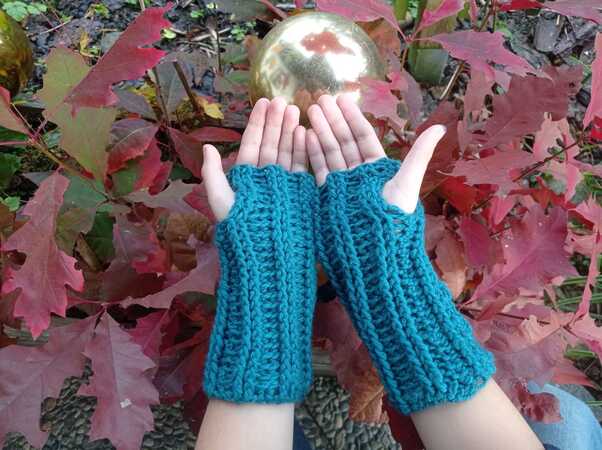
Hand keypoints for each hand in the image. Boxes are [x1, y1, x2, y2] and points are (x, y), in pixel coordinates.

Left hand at [201, 97, 307, 220]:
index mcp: (246, 176)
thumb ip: (213, 173)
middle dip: (276, 122)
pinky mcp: (299, 191)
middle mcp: (265, 177)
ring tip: (295, 110)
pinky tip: (306, 132)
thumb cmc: (240, 226)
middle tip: (282, 100)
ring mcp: (283, 183)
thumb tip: (207, 147)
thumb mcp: (221, 199)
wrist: (266, 251)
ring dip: (291, 131)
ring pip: (287, 151)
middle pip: (271, 143)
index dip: (257, 122)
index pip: (252, 143)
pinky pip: (300, 166)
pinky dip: (303, 150)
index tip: (263, 102)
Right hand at [306, 93, 445, 213]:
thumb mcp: (407, 183)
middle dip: (333, 120)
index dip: (353, 117)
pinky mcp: (328, 197)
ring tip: (311, 111)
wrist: (375, 252)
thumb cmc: (393, 217)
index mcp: (379, 170)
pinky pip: (320, 170)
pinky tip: (307, 136)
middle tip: (321, 98)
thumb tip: (440, 128)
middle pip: (345, 142)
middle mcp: (360, 176)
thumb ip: (419, 154)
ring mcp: (343, 186)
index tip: (341, 99)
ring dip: (321, 132)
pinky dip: (314, 154)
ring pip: (331, 153)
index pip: (363, 137)